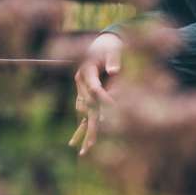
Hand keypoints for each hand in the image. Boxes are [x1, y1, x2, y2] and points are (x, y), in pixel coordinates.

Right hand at [72, 33, 123, 152]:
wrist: (102, 44)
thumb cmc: (110, 46)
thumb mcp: (114, 49)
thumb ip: (114, 60)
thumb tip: (114, 71)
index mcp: (86, 71)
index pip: (95, 89)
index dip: (105, 98)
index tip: (116, 107)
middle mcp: (81, 82)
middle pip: (86, 106)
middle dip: (90, 124)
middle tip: (91, 146)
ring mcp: (82, 90)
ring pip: (84, 112)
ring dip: (86, 130)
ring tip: (86, 150)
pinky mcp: (86, 95)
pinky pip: (85, 112)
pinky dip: (83, 126)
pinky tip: (79, 143)